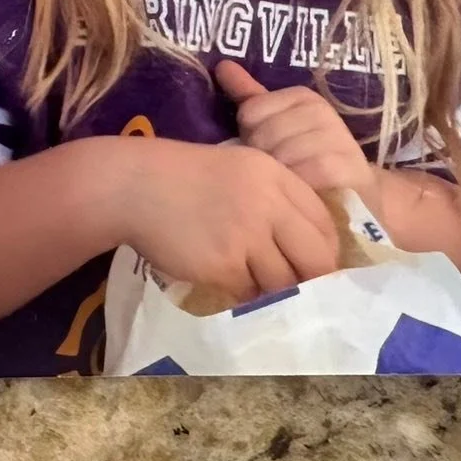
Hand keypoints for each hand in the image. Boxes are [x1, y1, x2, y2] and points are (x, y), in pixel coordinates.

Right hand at [112, 137, 338, 304]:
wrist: (134, 186)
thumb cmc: (183, 176)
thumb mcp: (239, 168)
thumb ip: (274, 197)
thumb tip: (305, 243)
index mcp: (275, 175)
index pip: (324, 221)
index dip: (326, 248)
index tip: (318, 263)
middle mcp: (268, 204)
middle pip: (316, 257)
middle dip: (314, 279)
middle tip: (304, 289)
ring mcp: (246, 236)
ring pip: (284, 282)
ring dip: (275, 289)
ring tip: (260, 285)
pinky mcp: (224, 266)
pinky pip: (249, 292)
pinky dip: (242, 293)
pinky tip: (228, 282)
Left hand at [216, 61, 376, 197]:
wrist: (356, 201)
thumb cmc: (308, 162)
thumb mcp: (278, 128)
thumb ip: (251, 99)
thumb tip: (222, 65)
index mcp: (303, 97)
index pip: (250, 111)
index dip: (250, 137)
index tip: (268, 151)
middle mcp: (322, 112)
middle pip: (261, 135)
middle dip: (263, 160)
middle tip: (279, 173)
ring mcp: (337, 138)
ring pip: (280, 157)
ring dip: (279, 178)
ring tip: (291, 186)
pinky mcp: (348, 169)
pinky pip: (302, 176)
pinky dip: (297, 188)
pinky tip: (302, 196)